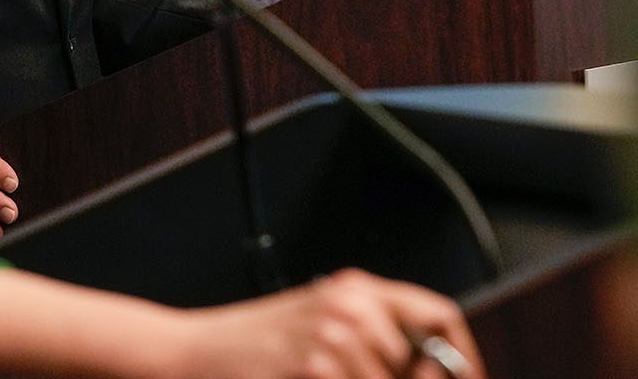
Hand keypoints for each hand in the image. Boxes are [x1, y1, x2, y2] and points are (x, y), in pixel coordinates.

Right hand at [179, 269, 483, 378]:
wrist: (193, 351)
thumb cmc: (252, 344)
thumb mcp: (319, 321)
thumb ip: (374, 335)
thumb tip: (433, 368)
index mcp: (355, 288)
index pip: (440, 315)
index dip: (462, 358)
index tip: (464, 378)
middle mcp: (349, 305)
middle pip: (423, 362)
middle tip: (357, 377)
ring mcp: (332, 337)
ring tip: (321, 377)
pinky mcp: (313, 368)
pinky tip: (308, 378)